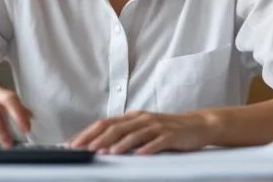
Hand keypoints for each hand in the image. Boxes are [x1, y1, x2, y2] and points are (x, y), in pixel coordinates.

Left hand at [68, 110, 214, 154]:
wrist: (197, 125)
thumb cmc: (168, 129)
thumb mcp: (143, 128)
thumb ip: (125, 134)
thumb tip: (101, 145)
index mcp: (133, 117)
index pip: (105, 123)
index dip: (88, 132)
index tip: (74, 143)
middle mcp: (142, 119)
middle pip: (116, 127)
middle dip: (98, 138)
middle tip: (85, 149)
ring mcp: (156, 126)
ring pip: (134, 134)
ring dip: (119, 143)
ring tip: (107, 152)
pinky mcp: (170, 135)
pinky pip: (157, 141)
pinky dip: (147, 147)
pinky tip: (139, 154)